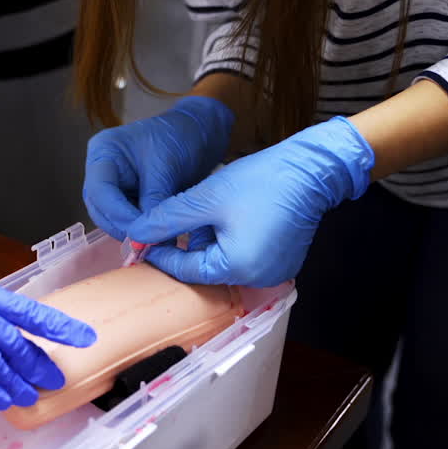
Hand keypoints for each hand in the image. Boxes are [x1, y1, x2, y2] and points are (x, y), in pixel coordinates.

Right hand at [82, 96, 234, 240]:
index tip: (141, 231)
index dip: (118, 214)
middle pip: (100, 209)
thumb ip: (154, 202)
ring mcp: (114, 186)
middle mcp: (103, 170)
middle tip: (147, 244)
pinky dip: (143, 230)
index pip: (100, 191)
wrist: (200, 134)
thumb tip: (149, 235)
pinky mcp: (128, 198)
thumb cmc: (181, 137)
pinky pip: (128, 220)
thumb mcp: (166, 168)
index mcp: (104, 152)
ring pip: (112, 219)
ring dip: (133, 233)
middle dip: (123, 228)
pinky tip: (160, 238)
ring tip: (157, 243)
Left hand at [126, 117, 374, 287]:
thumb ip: (167, 219)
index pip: (186, 270)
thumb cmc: (260, 181)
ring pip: (225, 263)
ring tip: (199, 216)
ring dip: (208, 244)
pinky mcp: (282, 261)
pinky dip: (231, 243)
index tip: (143, 239)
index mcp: (236, 269)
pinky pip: (246, 258)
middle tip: (167, 226)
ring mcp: (273, 272)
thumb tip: (136, 235)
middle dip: (186, 248)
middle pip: (206, 270)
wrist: (312, 169)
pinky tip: (225, 218)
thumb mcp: (205, 198)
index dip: (161, 254)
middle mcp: (257, 279)